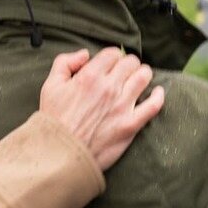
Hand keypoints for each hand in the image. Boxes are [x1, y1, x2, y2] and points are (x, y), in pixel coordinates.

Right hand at [39, 48, 164, 171]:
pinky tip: (157, 92)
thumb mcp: (50, 86)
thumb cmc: (54, 120)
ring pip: (144, 77)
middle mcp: (109, 88)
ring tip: (139, 78)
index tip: (110, 64)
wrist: (60, 153)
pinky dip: (158, 96)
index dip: (112, 56)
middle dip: (127, 64)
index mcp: (89, 76)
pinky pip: (153, 105)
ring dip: (142, 74)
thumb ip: (65, 63)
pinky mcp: (130, 124)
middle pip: (130, 62)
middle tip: (124, 71)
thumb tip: (85, 54)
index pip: (112, 53)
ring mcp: (122, 106)